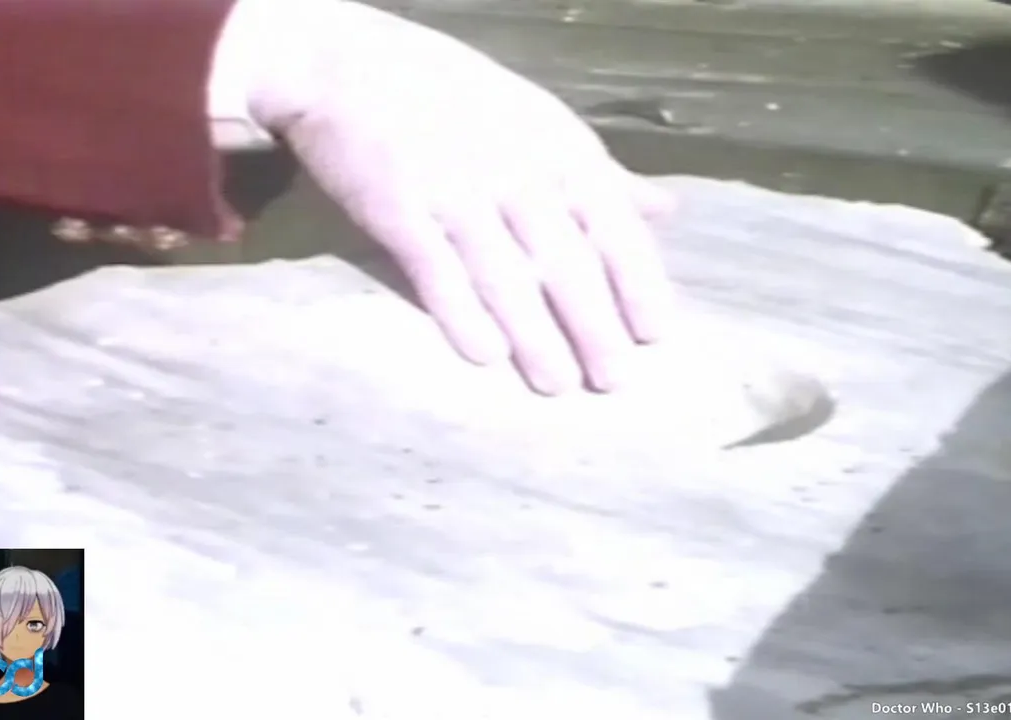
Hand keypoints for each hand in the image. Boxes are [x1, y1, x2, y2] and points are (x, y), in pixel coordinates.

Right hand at [245, 2, 674, 394]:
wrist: (345, 65)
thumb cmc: (455, 98)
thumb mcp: (540, 121)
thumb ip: (601, 173)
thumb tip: (665, 210)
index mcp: (557, 146)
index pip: (611, 222)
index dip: (636, 280)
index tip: (653, 334)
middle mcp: (514, 169)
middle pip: (565, 259)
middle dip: (593, 325)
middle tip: (612, 380)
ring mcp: (456, 190)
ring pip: (507, 275)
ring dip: (535, 336)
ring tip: (556, 385)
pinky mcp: (399, 210)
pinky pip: (438, 271)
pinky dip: (463, 314)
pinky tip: (486, 356)